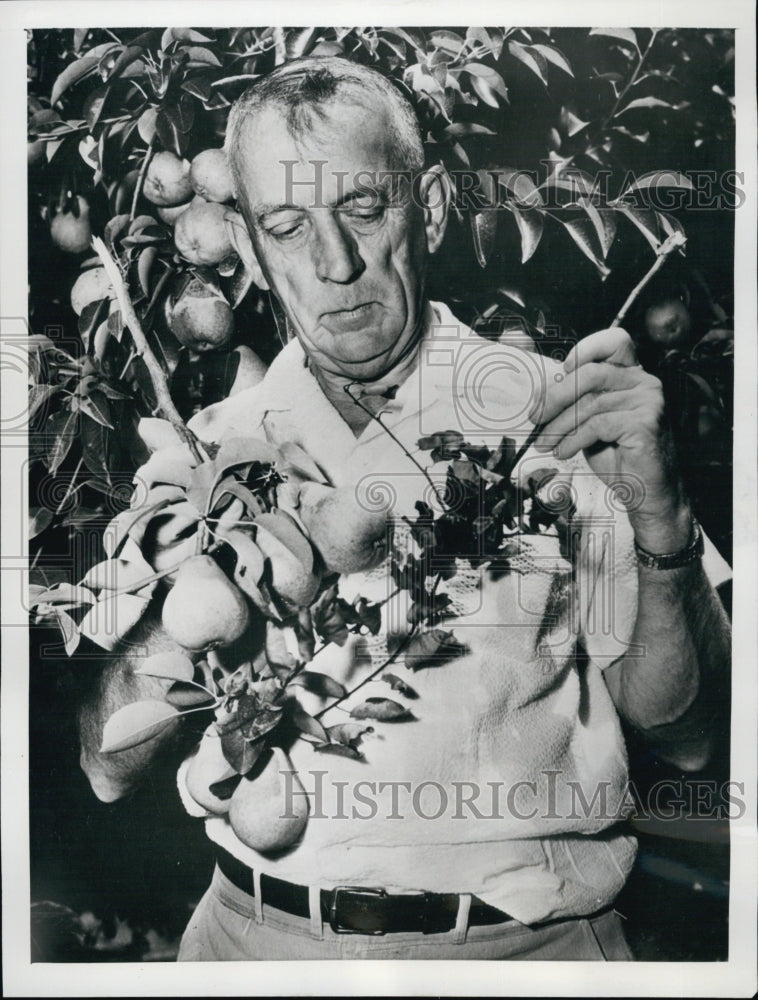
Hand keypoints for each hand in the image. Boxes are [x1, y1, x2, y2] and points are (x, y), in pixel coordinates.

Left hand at [529, 328, 690, 552]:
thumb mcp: (591, 421)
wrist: (644, 490)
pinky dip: (573, 439)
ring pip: (589, 404)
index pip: (614, 342)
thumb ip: (577, 400)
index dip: (586, 349)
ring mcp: (648, 401)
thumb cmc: (617, 455)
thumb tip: (542, 393)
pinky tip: (564, 451)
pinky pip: (597, 424)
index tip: (562, 370)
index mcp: (632, 375)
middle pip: (590, 374)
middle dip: (555, 397)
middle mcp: (644, 382)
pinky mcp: (645, 422)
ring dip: (559, 426)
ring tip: (546, 443)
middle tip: (536, 418)